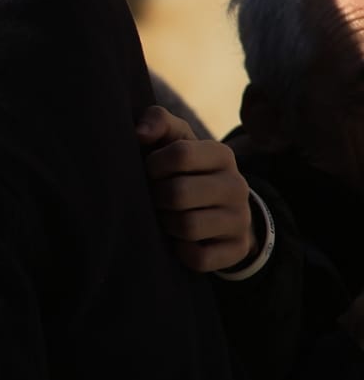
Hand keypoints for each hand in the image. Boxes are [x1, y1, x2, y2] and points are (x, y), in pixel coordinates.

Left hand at [136, 105, 255, 271]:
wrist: (219, 208)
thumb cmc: (182, 168)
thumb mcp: (174, 139)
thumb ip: (158, 122)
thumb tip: (139, 133)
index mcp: (221, 154)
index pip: (179, 154)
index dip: (153, 164)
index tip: (150, 170)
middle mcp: (237, 185)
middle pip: (178, 194)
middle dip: (157, 197)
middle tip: (156, 197)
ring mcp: (240, 219)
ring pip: (187, 227)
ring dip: (166, 224)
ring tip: (167, 215)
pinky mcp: (236, 250)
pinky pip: (198, 257)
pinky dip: (181, 251)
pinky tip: (180, 240)